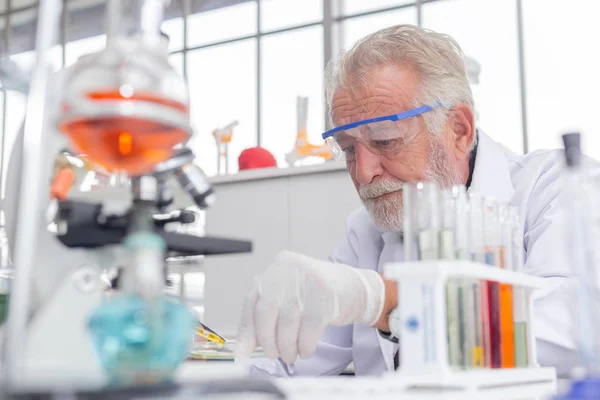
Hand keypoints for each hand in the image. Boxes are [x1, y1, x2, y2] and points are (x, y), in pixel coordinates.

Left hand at [235, 250, 384, 364]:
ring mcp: (307, 280)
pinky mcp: (325, 295)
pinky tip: (306, 349)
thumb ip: (264, 320)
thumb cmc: (317, 297)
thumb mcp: (288, 300)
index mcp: (276, 268)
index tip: (242, 354)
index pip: (252, 301)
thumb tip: (241, 351)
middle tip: (275, 354)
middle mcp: (288, 269)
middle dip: (268, 340)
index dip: (247, 331)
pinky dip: (304, 346)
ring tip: (292, 354)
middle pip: (266, 310)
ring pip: (287, 323)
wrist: (355, 288)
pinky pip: (308, 329)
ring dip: (288, 347)